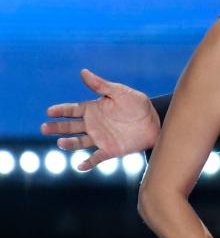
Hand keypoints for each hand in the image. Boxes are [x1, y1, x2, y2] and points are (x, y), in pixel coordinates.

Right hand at [40, 69, 160, 170]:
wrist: (156, 122)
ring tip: (61, 143)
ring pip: (79, 142)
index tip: (49, 111)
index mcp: (94, 109)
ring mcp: (100, 138)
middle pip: (70, 126)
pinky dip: (88, 163)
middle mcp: (93, 124)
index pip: (72, 110)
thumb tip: (83, 72)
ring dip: (69, 144)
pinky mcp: (110, 150)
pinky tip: (80, 166)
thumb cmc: (138, 105)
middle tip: (44, 128)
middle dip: (57, 127)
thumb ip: (101, 85)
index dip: (60, 111)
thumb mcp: (120, 92)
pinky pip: (96, 158)